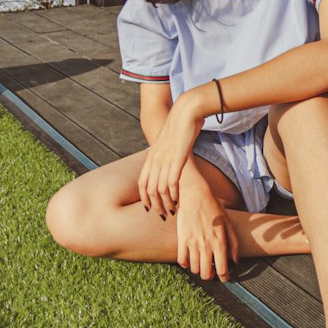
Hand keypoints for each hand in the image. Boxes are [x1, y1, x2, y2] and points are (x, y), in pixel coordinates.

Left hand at [137, 92, 204, 216]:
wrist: (185, 112)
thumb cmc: (180, 127)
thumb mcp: (168, 142)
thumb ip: (166, 153)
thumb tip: (169, 160)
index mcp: (151, 156)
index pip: (141, 182)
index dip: (144, 197)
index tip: (149, 207)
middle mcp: (155, 160)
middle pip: (148, 189)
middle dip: (154, 205)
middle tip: (162, 214)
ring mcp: (165, 160)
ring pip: (159, 189)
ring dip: (165, 203)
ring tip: (172, 210)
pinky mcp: (177, 160)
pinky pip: (171, 182)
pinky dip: (173, 194)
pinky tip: (178, 200)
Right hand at [175, 176, 238, 281]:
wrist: (195, 195)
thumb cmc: (214, 208)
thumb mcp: (228, 224)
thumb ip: (234, 243)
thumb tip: (235, 261)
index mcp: (220, 242)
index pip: (222, 269)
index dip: (224, 278)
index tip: (224, 279)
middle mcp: (206, 245)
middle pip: (206, 274)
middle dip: (210, 276)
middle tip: (211, 272)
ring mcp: (193, 243)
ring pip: (194, 269)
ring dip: (198, 270)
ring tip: (201, 264)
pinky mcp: (182, 239)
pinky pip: (181, 260)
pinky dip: (186, 264)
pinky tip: (190, 260)